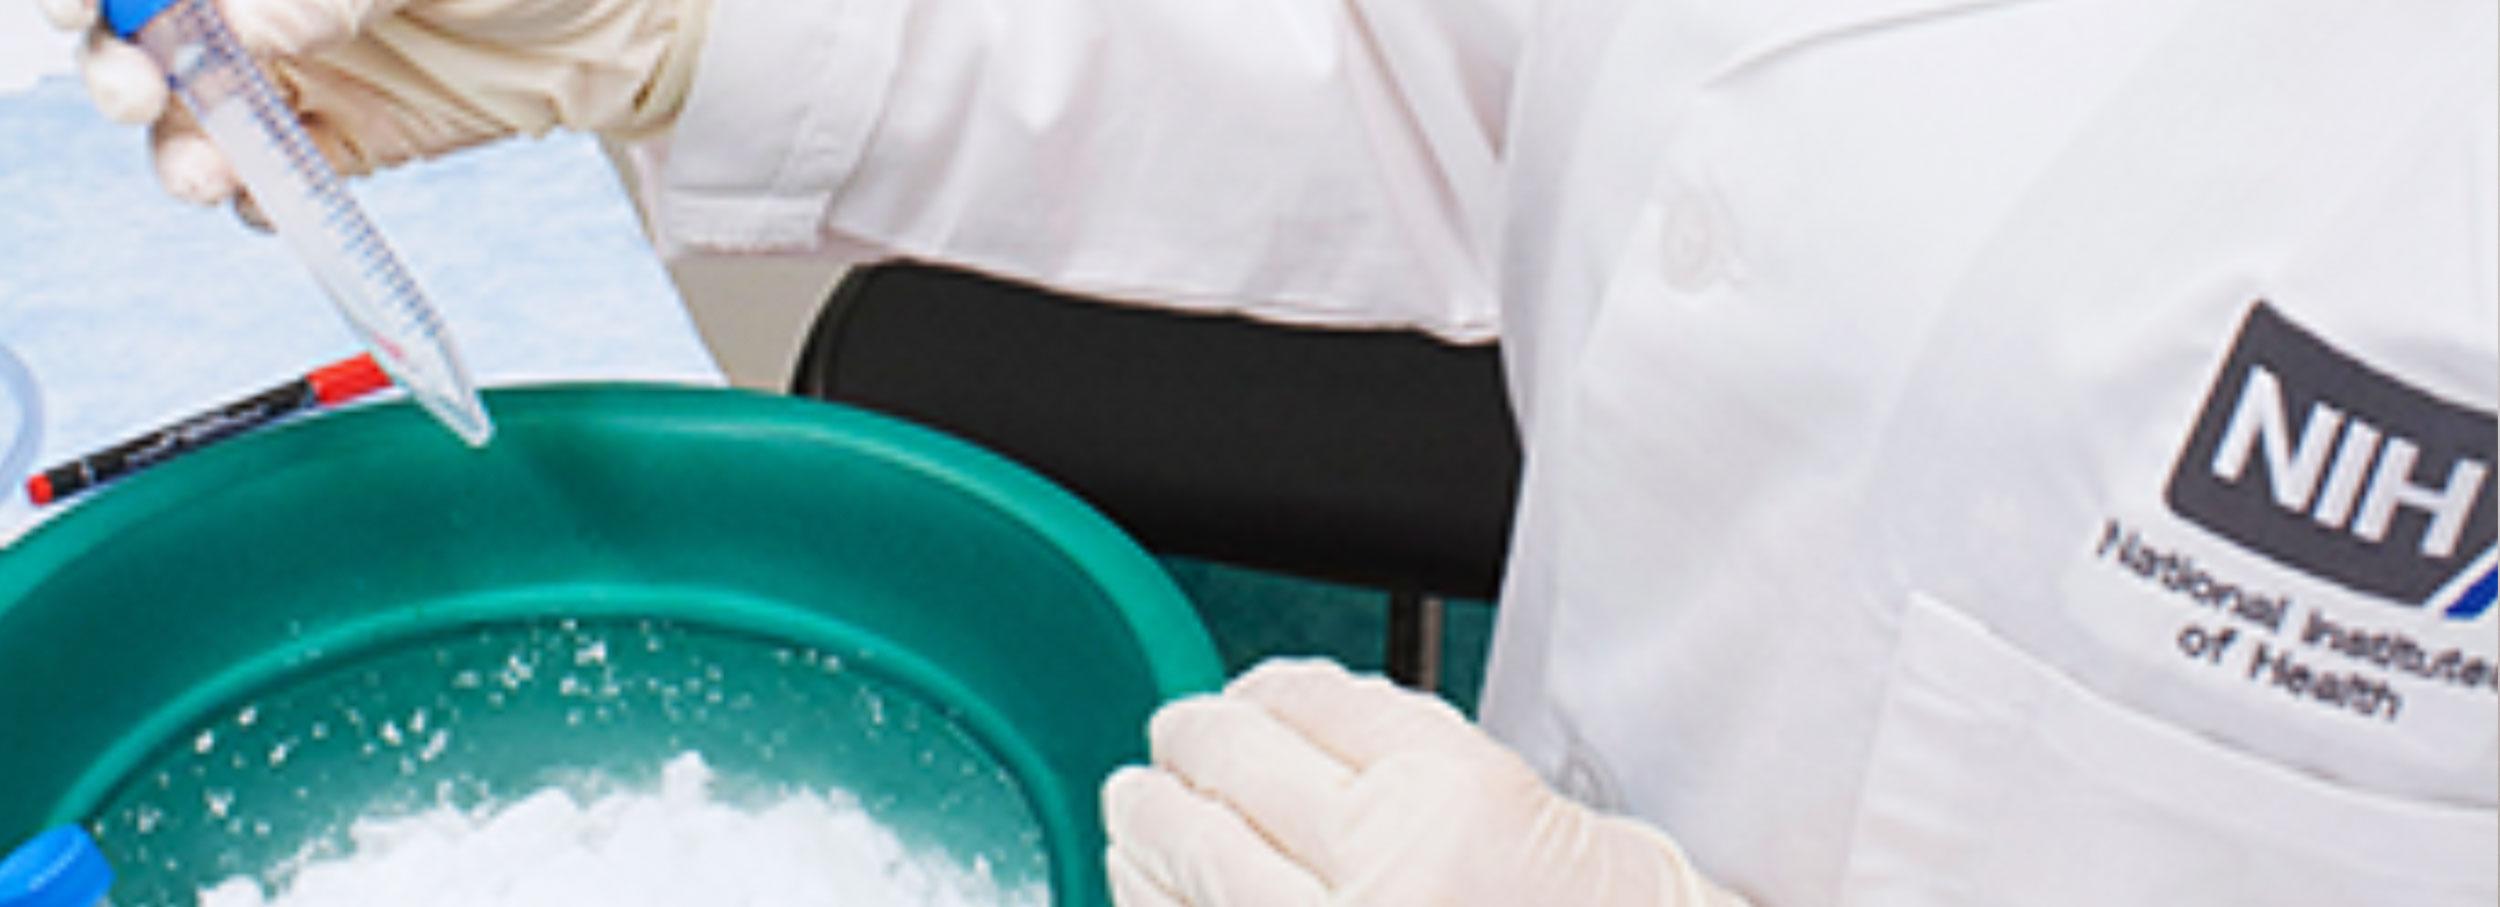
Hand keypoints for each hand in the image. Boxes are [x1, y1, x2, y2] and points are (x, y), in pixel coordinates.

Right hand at [37, 0, 707, 205]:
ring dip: (176, 145)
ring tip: (195, 169)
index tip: (89, 7)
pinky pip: (272, 177)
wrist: (633, 23)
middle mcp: (264, 3)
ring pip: (196, 114)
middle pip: (144, 36)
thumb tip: (237, 22)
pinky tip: (256, 199)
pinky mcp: (345, 138)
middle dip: (120, 65)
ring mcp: (298, 68)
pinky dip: (252, 197)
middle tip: (140, 90)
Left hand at [1102, 659, 1749, 905]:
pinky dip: (1156, 901)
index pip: (1309, 704)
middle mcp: (1380, 868)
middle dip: (1187, 744)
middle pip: (1232, 770)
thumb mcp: (1517, 799)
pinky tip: (1146, 885)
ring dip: (1147, 825)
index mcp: (1448, 793)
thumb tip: (1291, 711)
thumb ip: (1407, 748)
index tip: (1245, 696)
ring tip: (1134, 808)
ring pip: (1192, 861)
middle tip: (1170, 736)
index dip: (1260, 690)